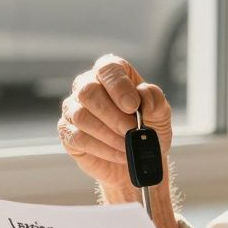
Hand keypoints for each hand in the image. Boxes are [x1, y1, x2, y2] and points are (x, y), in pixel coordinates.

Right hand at [58, 55, 172, 193]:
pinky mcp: (68, 133)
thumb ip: (154, 99)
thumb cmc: (148, 129)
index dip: (118, 86)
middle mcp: (87, 86)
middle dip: (113, 115)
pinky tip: (118, 153)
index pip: (107, 68)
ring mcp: (73, 109)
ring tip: (127, 144)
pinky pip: (78, 138)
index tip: (133, 106)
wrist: (140, 158)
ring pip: (81, 116)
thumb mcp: (160, 113)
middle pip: (88, 91)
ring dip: (108, 134)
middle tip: (132, 130)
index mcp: (111, 73)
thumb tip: (142, 93)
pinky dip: (102, 148)